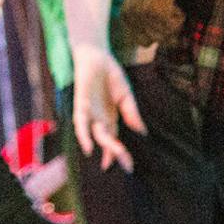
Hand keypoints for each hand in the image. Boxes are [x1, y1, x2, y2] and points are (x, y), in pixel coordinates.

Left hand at [70, 44, 145, 171]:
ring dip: (103, 146)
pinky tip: (88, 147)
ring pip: (95, 134)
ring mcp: (90, 112)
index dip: (120, 155)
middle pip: (107, 141)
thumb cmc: (110, 75)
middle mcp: (99, 119)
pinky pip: (81, 122)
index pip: (115, 141)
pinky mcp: (81, 104)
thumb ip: (132, 113)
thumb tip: (142, 132)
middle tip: (127, 167)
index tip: (129, 167)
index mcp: (110, 118)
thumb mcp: (126, 95)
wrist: (98, 55)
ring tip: (108, 163)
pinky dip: (83, 134)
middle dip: (115, 154)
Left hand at [119, 0, 185, 50]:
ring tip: (170, 2)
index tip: (162, 18)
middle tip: (169, 11)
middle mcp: (131, 17)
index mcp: (125, 16)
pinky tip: (174, 2)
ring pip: (166, 35)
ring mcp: (143, 14)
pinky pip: (175, 26)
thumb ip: (145, 20)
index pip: (142, 42)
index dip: (156, 33)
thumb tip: (162, 43)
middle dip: (165, 31)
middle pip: (154, 42)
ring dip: (174, 21)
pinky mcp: (156, 10)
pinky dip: (180, 16)